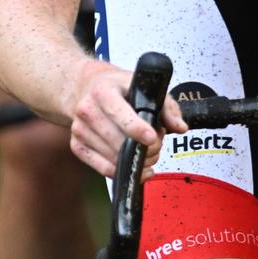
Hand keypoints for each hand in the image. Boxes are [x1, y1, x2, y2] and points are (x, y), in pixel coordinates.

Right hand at [66, 59, 187, 178]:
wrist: (86, 87)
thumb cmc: (117, 87)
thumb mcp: (143, 87)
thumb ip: (166, 107)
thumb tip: (180, 127)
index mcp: (103, 91)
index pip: (119, 113)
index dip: (137, 128)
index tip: (152, 138)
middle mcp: (88, 110)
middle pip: (118, 141)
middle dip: (144, 149)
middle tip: (157, 146)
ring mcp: (79, 129)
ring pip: (112, 158)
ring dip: (135, 161)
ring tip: (146, 151)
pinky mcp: (77, 146)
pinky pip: (102, 168)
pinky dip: (121, 172)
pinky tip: (135, 167)